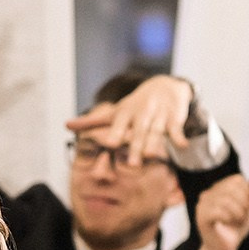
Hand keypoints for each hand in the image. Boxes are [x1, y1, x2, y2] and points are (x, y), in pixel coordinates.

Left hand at [67, 73, 196, 162]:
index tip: (109, 142)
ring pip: (156, 131)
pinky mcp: (174, 117)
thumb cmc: (135, 105)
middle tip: (131, 164)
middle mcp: (141, 113)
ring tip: (151, 155)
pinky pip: (176, 128)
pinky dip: (179, 136)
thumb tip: (66, 125)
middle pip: (137, 132)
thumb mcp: (114, 112)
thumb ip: (92, 121)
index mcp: (125, 112)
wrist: (164, 85)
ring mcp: (158, 115)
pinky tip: (181, 146)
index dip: (115, 132)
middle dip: (135, 146)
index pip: (119, 123)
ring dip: (154, 143)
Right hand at [193, 172, 248, 249]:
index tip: (245, 208)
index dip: (247, 194)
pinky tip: (226, 223)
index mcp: (219, 188)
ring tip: (235, 222)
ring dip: (237, 214)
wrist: (225, 248)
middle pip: (231, 188)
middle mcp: (208, 193)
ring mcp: (202, 205)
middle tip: (241, 217)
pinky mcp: (201, 217)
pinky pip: (217, 211)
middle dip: (243, 204)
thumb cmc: (236, 227)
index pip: (237, 180)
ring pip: (225, 200)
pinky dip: (228, 218)